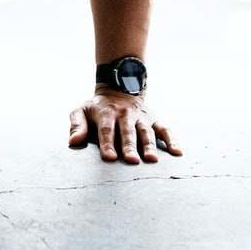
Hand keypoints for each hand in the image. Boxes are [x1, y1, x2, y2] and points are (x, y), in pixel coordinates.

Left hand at [67, 86, 182, 163]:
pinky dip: (172, 140)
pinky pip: (165, 129)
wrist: (118, 88)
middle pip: (127, 132)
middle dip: (129, 146)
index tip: (109, 157)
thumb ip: (77, 126)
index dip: (107, 144)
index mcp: (106, 114)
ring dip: (149, 145)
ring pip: (146, 132)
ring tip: (152, 159)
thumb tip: (72, 142)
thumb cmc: (97, 108)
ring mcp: (141, 117)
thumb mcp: (81, 111)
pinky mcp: (154, 119)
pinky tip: (177, 152)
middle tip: (131, 161)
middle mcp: (125, 115)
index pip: (106, 130)